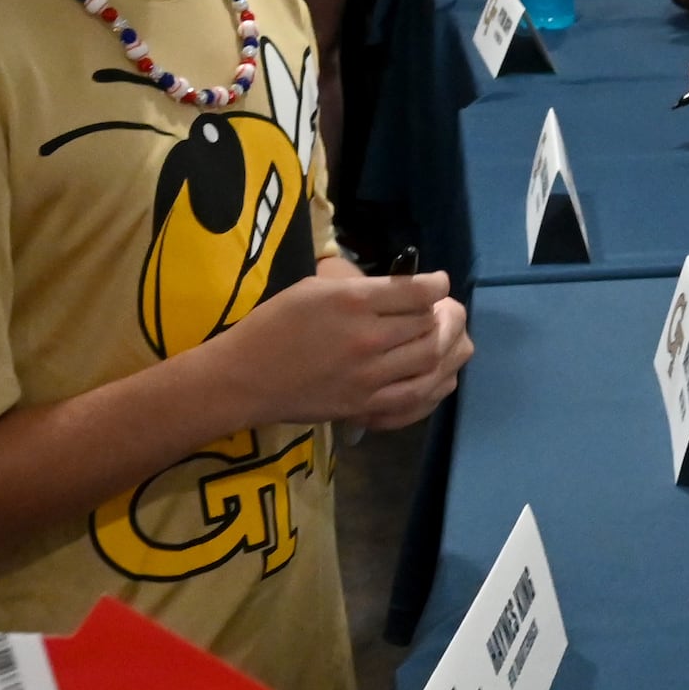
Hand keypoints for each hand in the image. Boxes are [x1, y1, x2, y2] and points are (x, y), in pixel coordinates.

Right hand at [226, 267, 463, 426]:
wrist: (243, 378)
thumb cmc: (273, 325)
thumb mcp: (313, 288)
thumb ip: (360, 287)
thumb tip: (400, 286)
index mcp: (354, 302)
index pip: (418, 291)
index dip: (436, 285)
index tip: (437, 284)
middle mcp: (368, 338)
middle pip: (429, 324)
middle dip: (443, 314)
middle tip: (440, 311)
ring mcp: (369, 376)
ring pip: (431, 359)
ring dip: (445, 346)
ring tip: (441, 337)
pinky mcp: (365, 404)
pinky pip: (417, 396)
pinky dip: (436, 381)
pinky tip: (439, 372)